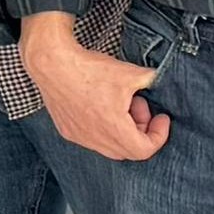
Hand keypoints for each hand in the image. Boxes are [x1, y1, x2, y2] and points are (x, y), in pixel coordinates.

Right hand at [30, 20, 169, 162]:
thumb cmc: (89, 69)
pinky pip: (92, 139)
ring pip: (110, 146)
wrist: (53, 63)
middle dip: (141, 129)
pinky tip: (100, 105)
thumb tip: (161, 81)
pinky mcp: (67, 131)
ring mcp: (79, 137)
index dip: (159, 135)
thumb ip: (152, 80)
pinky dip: (103, 128)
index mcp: (114, 129)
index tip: (161, 118)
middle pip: (129, 150)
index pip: (144, 150)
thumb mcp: (130, 73)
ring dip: (122, 129)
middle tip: (139, 105)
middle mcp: (96, 139)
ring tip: (119, 103)